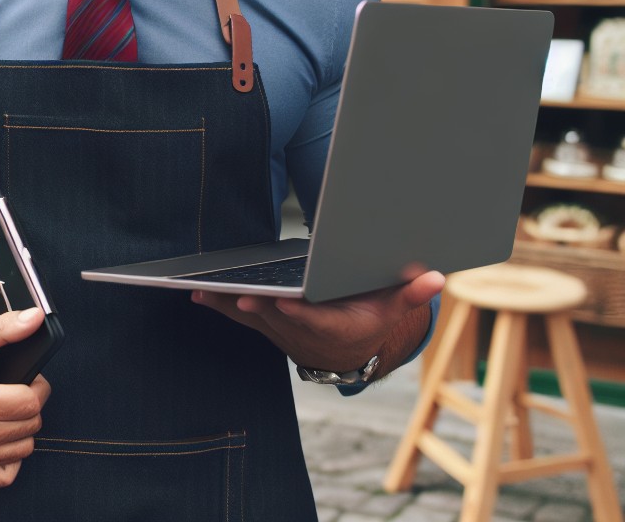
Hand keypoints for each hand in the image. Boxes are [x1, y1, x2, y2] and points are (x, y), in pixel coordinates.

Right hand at [0, 307, 50, 486]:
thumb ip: (6, 327)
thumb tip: (35, 317)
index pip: (30, 404)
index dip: (38, 388)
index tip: (32, 382)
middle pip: (29, 427)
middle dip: (30, 407)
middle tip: (17, 394)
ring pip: (21, 451)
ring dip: (20, 431)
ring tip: (7, 413)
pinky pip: (3, 476)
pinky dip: (8, 458)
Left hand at [191, 270, 444, 376]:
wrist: (343, 351)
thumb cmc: (367, 319)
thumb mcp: (391, 308)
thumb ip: (410, 292)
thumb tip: (436, 277)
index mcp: (333, 325)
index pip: (317, 320)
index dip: (302, 313)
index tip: (288, 303)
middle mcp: (302, 331)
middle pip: (278, 317)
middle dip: (259, 305)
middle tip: (240, 293)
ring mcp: (278, 329)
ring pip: (252, 316)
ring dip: (228, 303)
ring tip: (203, 287)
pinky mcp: (263, 323)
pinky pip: (236, 313)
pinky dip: (216, 303)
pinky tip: (193, 291)